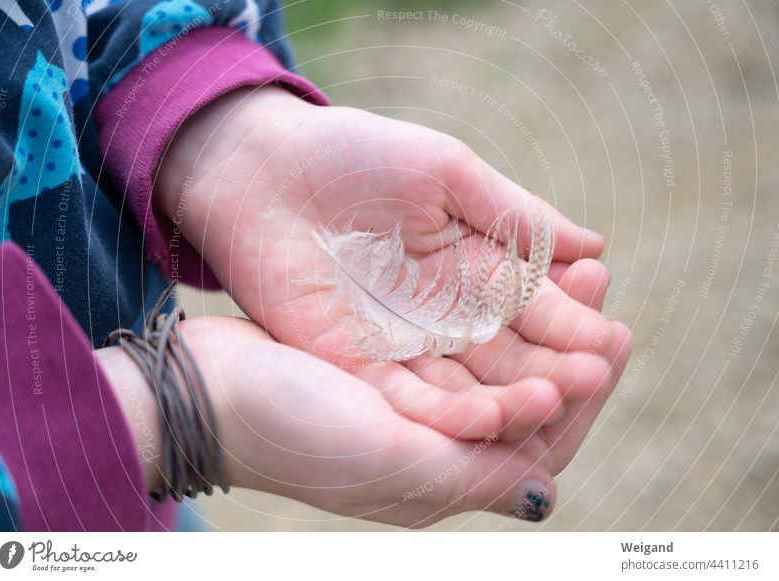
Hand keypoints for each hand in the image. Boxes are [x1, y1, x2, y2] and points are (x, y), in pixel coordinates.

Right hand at [98, 316, 569, 526]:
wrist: (209, 391)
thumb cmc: (292, 430)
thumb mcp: (389, 460)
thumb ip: (472, 473)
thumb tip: (547, 494)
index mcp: (439, 475)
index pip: (537, 445)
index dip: (582, 394)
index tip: (614, 340)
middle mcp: (431, 443)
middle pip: (521, 396)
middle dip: (566, 347)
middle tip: (600, 292)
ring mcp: (407, 402)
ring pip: (493, 361)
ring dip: (533, 320)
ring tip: (569, 271)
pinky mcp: (384, 364)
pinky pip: (456, 337)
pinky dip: (488, 308)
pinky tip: (506, 273)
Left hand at [155, 87, 623, 441]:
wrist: (262, 169)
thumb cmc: (355, 155)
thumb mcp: (446, 173)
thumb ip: (514, 213)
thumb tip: (596, 245)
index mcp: (474, 266)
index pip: (534, 304)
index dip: (571, 320)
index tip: (611, 336)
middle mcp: (447, 315)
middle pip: (509, 353)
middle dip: (553, 364)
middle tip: (596, 374)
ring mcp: (404, 344)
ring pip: (467, 384)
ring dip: (509, 396)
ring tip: (555, 400)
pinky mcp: (357, 365)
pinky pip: (408, 398)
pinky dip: (446, 412)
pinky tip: (487, 418)